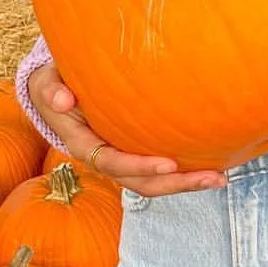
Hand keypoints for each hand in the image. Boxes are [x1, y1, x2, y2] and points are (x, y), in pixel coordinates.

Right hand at [25, 62, 226, 197]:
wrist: (55, 91)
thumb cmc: (54, 83)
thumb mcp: (47, 82)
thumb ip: (52, 90)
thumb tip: (63, 100)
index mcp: (83, 146)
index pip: (113, 163)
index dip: (140, 167)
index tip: (169, 164)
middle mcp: (104, 159)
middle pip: (140, 183)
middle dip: (176, 184)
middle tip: (211, 177)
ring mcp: (121, 159)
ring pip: (153, 182)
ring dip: (186, 182)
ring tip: (220, 178)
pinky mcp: (134, 152)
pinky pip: (158, 169)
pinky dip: (183, 170)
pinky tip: (211, 163)